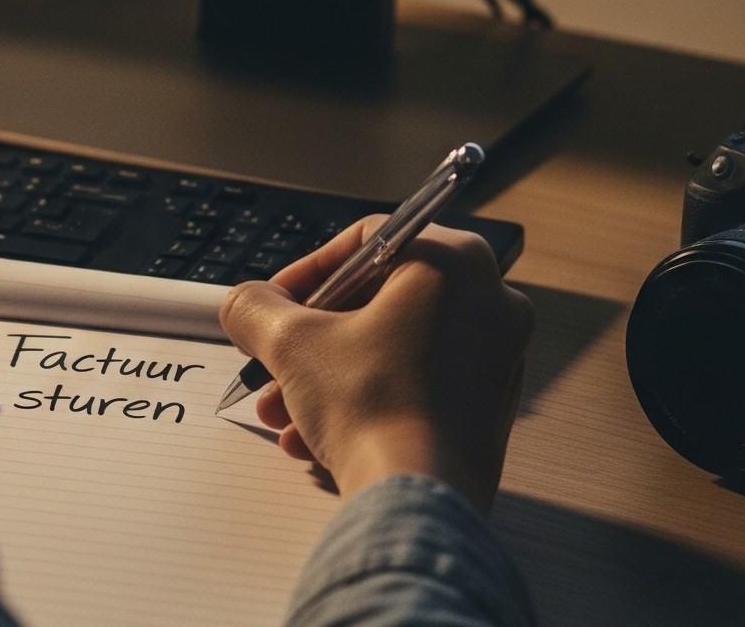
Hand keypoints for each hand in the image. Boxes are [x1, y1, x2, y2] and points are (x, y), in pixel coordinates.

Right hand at [218, 219, 532, 512]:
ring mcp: (498, 358)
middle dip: (314, 337)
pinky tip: (317, 434)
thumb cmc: (373, 410)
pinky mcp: (490, 408)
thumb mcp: (290, 342)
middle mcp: (491, 302)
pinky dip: (366, 399)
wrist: (418, 504)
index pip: (366, 241)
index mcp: (456, 263)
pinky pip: (415, 384)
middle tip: (278, 358)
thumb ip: (255, 306)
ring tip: (286, 408)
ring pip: (392, 347)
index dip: (308, 272)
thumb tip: (246, 304)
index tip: (278, 302)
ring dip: (329, 374)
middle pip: (377, 300)